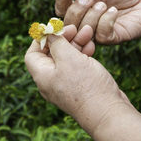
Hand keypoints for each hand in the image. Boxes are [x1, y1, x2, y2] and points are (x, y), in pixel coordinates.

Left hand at [25, 33, 140, 140]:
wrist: (107, 112)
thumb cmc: (86, 86)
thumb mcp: (68, 58)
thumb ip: (56, 43)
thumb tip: (47, 33)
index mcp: (42, 75)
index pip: (33, 53)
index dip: (42, 38)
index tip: (54, 28)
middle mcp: (51, 81)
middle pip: (51, 53)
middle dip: (63, 38)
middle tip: (75, 28)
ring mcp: (65, 84)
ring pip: (66, 58)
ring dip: (76, 43)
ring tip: (88, 32)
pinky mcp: (79, 86)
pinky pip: (77, 66)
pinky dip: (82, 54)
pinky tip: (92, 46)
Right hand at [55, 0, 140, 43]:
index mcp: (79, 8)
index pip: (62, 7)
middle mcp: (84, 23)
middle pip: (68, 22)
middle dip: (77, 9)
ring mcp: (96, 33)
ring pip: (83, 29)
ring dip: (93, 15)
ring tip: (105, 5)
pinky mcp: (111, 39)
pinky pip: (101, 35)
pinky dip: (106, 21)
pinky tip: (114, 12)